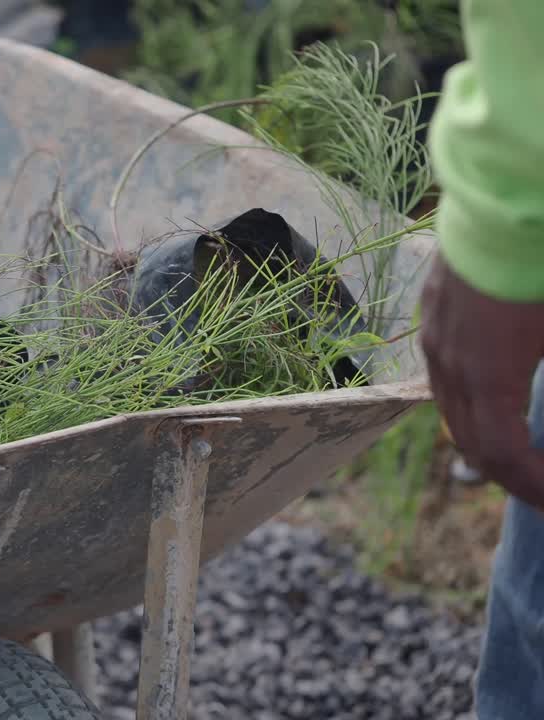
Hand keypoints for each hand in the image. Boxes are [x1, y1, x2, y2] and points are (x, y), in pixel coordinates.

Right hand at [421, 254, 543, 508]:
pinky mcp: (435, 309)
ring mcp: (436, 335)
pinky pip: (444, 373)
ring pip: (451, 408)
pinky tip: (497, 397)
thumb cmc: (539, 266)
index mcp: (488, 376)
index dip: (532, 486)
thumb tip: (539, 418)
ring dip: (485, 438)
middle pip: (469, 440)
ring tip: (520, 452)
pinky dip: (470, 402)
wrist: (505, 196)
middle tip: (542, 488)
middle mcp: (450, 363)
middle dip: (509, 473)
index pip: (503, 454)